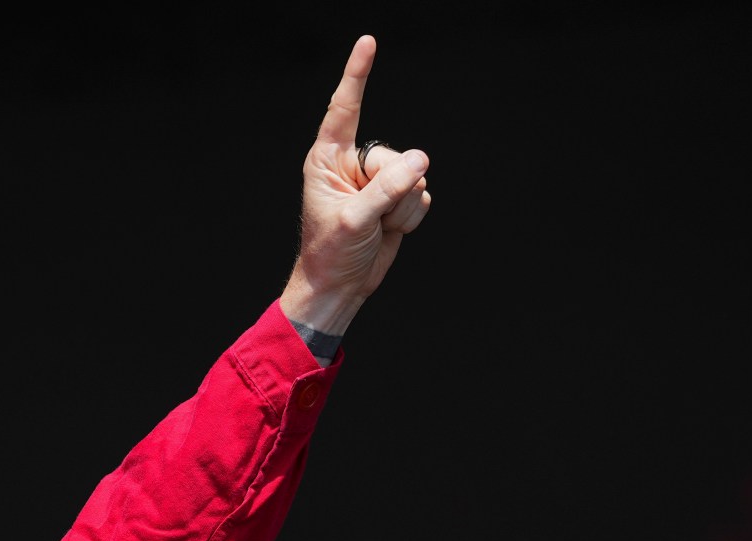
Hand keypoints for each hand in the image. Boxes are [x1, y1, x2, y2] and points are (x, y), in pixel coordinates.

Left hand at [281, 36, 431, 337]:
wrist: (340, 287)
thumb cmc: (330, 253)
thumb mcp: (353, 220)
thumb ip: (386, 189)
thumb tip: (421, 160)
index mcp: (328, 159)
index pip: (346, 109)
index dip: (357, 75)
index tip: (368, 42)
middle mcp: (354, 164)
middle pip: (395, 155)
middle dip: (391, 189)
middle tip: (369, 217)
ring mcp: (378, 180)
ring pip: (415, 176)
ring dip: (401, 208)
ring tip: (375, 227)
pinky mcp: (397, 197)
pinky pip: (423, 194)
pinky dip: (411, 217)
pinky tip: (389, 230)